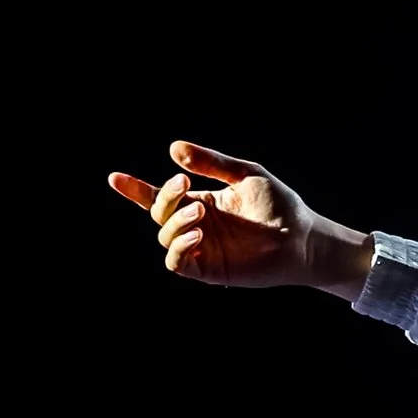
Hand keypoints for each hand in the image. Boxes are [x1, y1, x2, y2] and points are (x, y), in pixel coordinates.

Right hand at [107, 141, 374, 300]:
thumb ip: (211, 163)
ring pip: (165, 236)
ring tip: (200, 214)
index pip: (160, 196)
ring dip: (175, 222)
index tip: (114, 178)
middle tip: (184, 186)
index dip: (134, 189)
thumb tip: (173, 148)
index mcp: (202, 202)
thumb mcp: (246, 175)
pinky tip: (197, 234)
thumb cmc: (280, 205)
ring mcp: (202, 248)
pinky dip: (180, 247)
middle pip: (159, 213)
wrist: (303, 237)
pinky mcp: (209, 269)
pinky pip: (178, 262)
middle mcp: (197, 225)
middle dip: (165, 198)